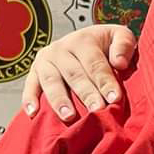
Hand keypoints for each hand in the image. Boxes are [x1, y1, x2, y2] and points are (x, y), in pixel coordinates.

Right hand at [20, 25, 137, 121]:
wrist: (85, 41)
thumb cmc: (107, 45)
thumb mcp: (120, 36)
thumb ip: (124, 45)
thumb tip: (119, 63)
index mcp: (83, 40)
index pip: (94, 63)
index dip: (105, 81)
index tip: (114, 98)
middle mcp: (61, 49)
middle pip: (74, 74)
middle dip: (86, 93)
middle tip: (97, 110)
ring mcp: (46, 61)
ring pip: (51, 81)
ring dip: (59, 100)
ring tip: (69, 116)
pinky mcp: (34, 73)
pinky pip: (30, 86)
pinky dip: (29, 99)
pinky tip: (33, 113)